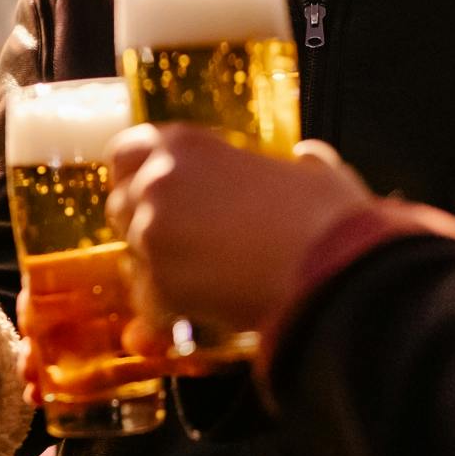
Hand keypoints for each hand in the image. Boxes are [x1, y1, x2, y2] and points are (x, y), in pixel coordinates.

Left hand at [105, 125, 374, 336]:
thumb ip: (300, 163)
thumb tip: (308, 157)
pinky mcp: (160, 285)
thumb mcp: (315, 174)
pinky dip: (171, 310)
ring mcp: (153, 234)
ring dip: (159, 267)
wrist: (333, 271)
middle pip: (121, 204)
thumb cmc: (329, 218)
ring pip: (133, 256)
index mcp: (184, 145)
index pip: (126, 153)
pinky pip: (149, 302)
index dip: (139, 175)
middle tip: (184, 241)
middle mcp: (157, 182)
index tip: (156, 191)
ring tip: (204, 278)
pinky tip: (206, 308)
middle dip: (144, 223)